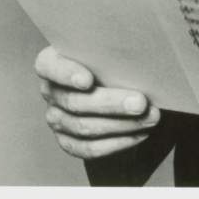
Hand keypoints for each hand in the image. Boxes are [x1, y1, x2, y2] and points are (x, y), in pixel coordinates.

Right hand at [35, 46, 159, 160]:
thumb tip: (141, 52)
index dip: (66, 73)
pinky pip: (90, 148)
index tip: (88, 80)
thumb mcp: (112, 50)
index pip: (48, 66)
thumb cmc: (114, 61)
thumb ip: (116, 50)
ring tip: (150, 118)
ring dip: (122, 124)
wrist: (117, 89)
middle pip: (75, 102)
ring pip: (85, 127)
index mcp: (53, 63)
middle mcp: (51, 91)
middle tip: (140, 103)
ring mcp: (57, 119)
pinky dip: (118, 142)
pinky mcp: (69, 142)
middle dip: (111, 103)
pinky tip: (139, 133)